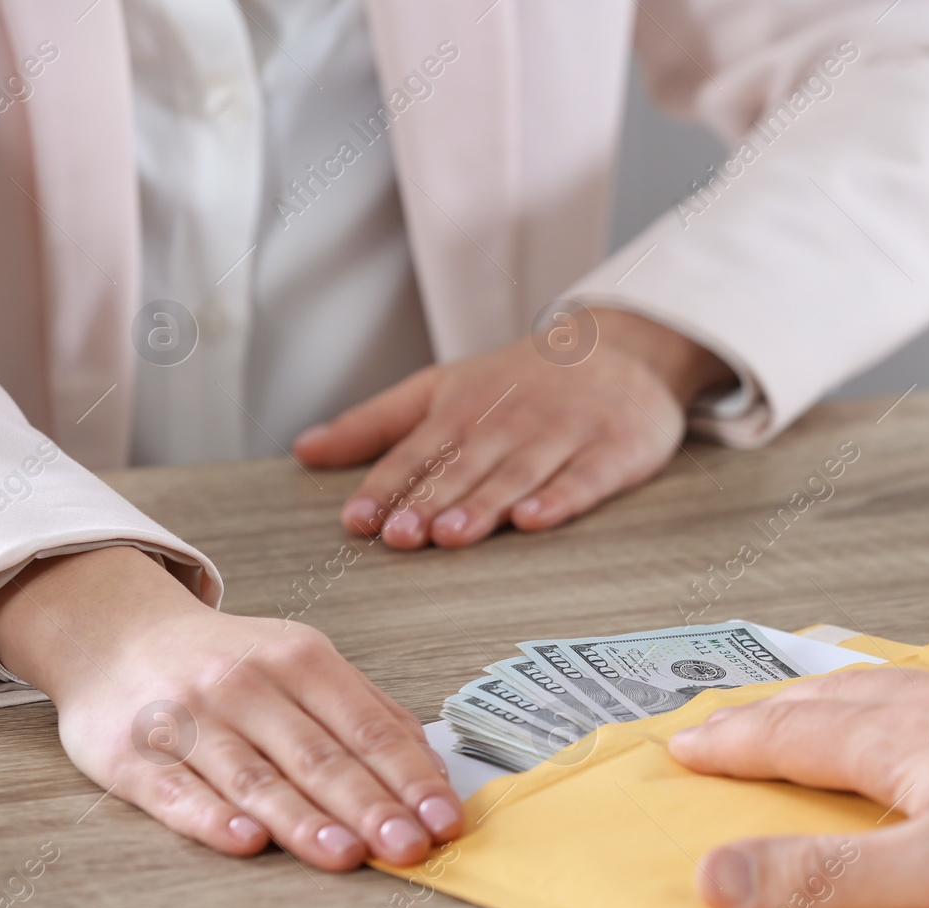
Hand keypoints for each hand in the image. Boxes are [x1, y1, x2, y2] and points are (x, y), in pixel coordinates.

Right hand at [0, 547, 462, 869]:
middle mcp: (245, 684)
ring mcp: (187, 719)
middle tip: (411, 848)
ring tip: (348, 856)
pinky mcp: (131, 756)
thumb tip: (429, 769)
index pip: (368, 728)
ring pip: (256, 778)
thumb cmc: (231, 662)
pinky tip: (249, 841)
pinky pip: (178, 792)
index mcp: (300, 660)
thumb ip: (366, 710)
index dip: (411, 778)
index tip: (445, 821)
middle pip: (319, 756)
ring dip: (305, 820)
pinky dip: (214, 818)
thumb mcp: (302, 661)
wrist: (116, 634)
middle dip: (371, 806)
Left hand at [292, 308, 735, 548]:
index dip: (388, 485)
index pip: (419, 451)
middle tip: (402, 536)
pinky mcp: (613, 450)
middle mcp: (510, 420)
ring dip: (485, 504)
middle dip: (431, 500)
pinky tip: (536, 520)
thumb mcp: (443, 387)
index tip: (359, 520)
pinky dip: (561, 498)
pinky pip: (585, 478)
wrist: (624, 349)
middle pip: (466, 466)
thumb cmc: (523, 381)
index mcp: (463, 406)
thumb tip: (304, 451)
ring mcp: (564, 434)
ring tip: (453, 535)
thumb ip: (377, 423)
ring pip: (518, 473)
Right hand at [667, 661, 928, 907]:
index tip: (684, 745)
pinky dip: (904, 694)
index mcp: (902, 741)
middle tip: (727, 717)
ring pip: (889, 688)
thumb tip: (717, 877)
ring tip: (809, 696)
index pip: (790, 740)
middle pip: (830, 702)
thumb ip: (825, 878)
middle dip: (768, 713)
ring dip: (831, 696)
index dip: (732, 747)